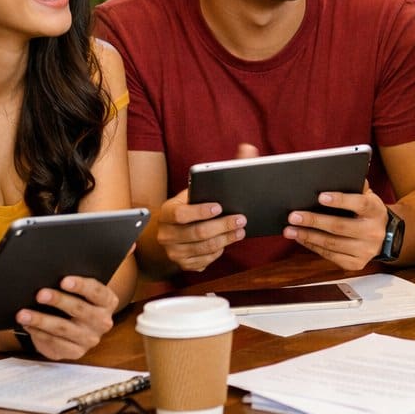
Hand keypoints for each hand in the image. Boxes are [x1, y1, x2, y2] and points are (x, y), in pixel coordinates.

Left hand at [16, 276, 117, 360]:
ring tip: (23, 314)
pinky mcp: (76, 352)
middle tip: (40, 294)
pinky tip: (27, 326)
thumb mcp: (82, 292)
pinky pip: (55, 342)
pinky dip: (39, 333)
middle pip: (79, 309)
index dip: (80, 286)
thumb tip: (48, 276)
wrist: (80, 328)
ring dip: (41, 320)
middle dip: (58, 300)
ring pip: (63, 328)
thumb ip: (72, 285)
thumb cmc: (77, 301)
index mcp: (108, 301)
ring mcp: (90, 339)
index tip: (63, 280)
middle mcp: (102, 321)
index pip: (97, 291)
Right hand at [154, 144, 254, 272]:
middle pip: (197, 233)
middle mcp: (166, 233)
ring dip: (226, 239)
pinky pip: (205, 260)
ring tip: (240, 230)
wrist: (175, 230)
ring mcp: (174, 251)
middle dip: (222, 226)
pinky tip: (228, 241)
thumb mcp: (200, 188)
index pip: (181, 214)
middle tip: (241, 219)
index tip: (220, 206)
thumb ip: (223, 168)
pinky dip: (219, 251)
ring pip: (204, 248)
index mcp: (167, 212)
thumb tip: (248, 148)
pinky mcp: (184, 265)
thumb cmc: (191, 205)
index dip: (201, 211)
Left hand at [284, 184, 389, 270]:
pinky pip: (330, 256)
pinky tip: (302, 239)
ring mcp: (365, 250)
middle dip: (314, 221)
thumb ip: (355, 186)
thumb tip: (337, 174)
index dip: (340, 200)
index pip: (360, 203)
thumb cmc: (368, 212)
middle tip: (293, 216)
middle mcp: (373, 232)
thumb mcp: (368, 197)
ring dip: (308, 236)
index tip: (320, 196)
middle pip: (339, 226)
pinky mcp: (356, 264)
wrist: (386, 238)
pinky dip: (313, 247)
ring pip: (331, 244)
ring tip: (290, 230)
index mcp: (376, 211)